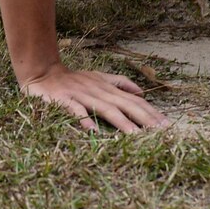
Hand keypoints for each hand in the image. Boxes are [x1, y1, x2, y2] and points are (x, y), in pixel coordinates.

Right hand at [21, 65, 169, 132]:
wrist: (41, 71)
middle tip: (160, 133)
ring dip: (121, 123)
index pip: (134, 100)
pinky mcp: (63, 101)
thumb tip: (143, 91)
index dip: (151, 112)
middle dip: (143, 119)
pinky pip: (75, 111)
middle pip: (125, 105)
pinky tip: (93, 133)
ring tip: (135, 137)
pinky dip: (84, 121)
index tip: (168, 126)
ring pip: (104, 109)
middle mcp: (98, 91)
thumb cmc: (72, 79)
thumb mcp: (98, 77)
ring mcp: (81, 96)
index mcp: (107, 88)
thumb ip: (120, 83)